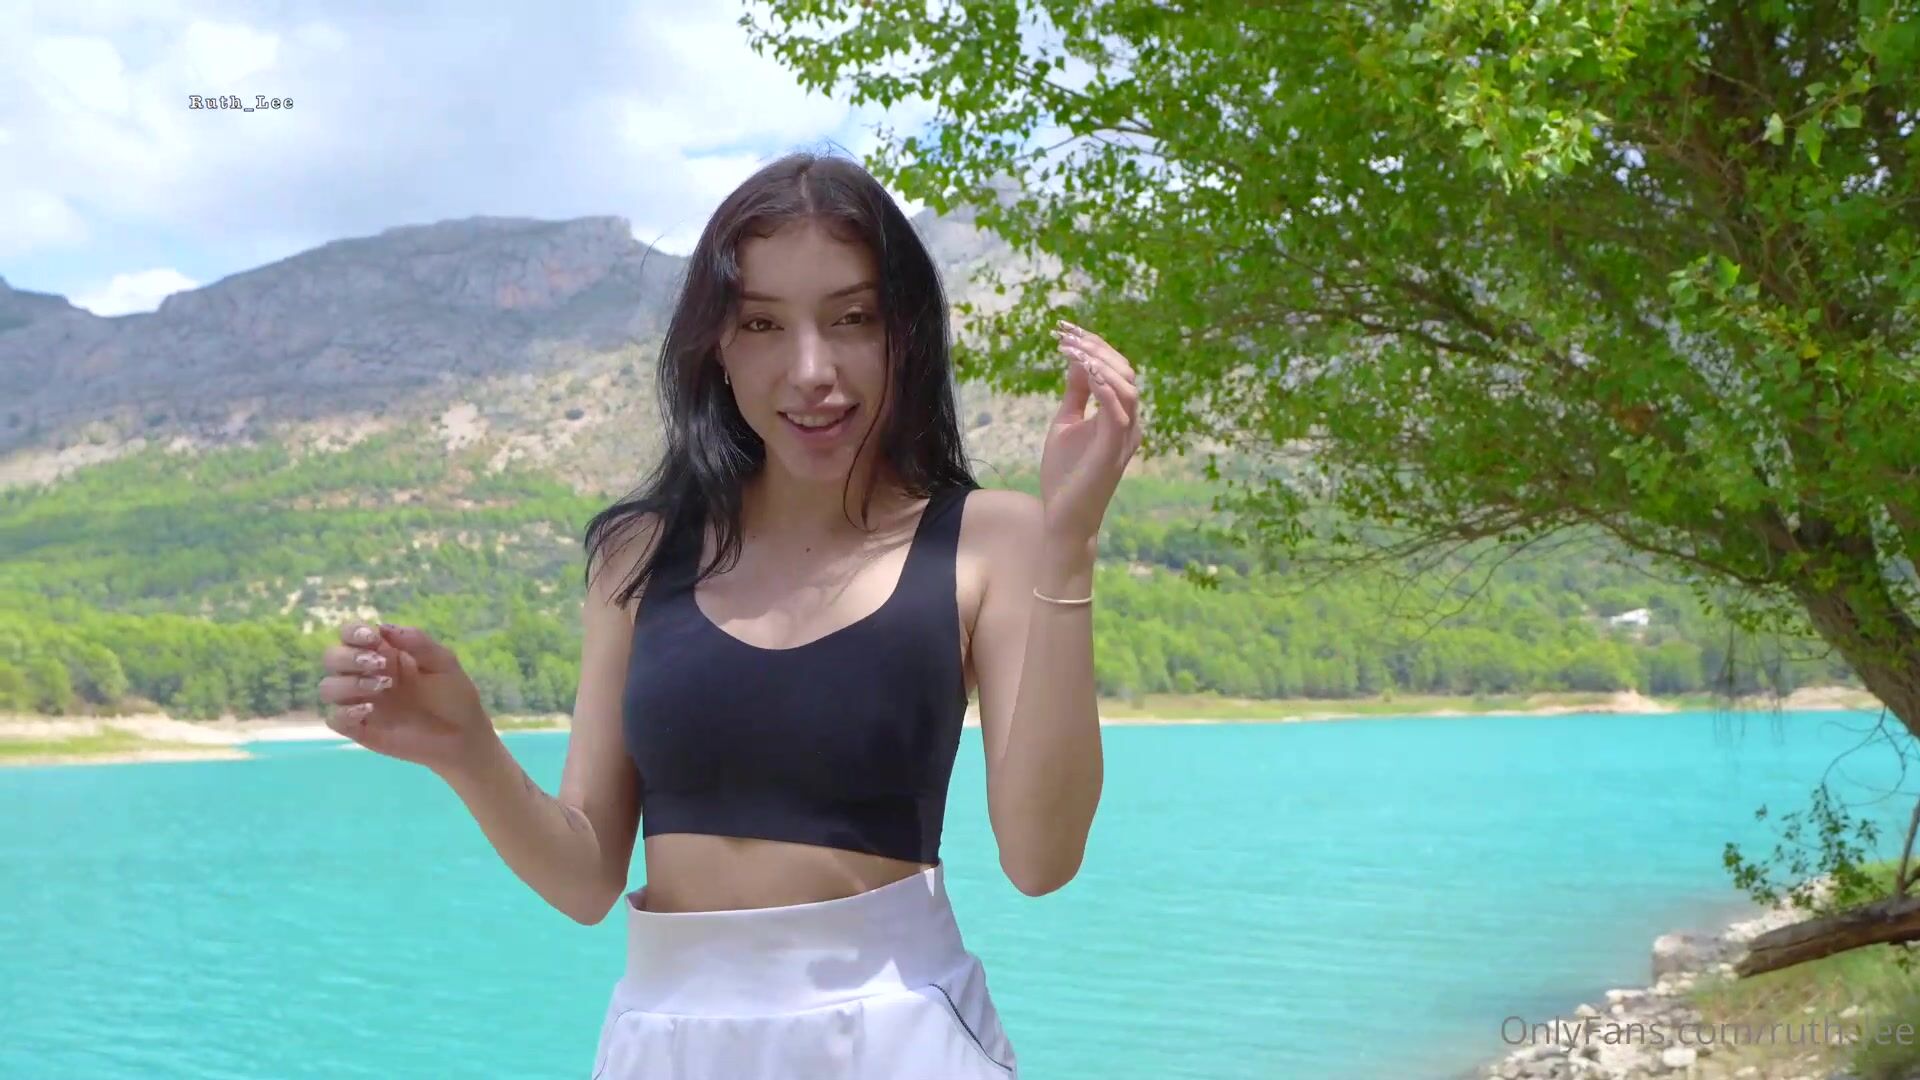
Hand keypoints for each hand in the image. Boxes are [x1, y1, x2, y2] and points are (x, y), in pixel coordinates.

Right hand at [318, 621, 492, 772]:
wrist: (463, 736)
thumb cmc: (453, 696)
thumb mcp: (443, 663)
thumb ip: (417, 642)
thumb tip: (384, 626)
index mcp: (384, 654)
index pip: (351, 635)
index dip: (353, 632)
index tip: (372, 638)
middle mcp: (365, 675)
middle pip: (332, 658)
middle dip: (349, 657)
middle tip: (379, 664)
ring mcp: (360, 702)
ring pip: (328, 687)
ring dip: (349, 683)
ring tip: (382, 686)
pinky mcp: (360, 729)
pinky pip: (334, 719)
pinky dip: (344, 713)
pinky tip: (369, 710)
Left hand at [1041, 319, 1145, 544]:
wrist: (1064, 517)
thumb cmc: (1066, 474)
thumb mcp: (1066, 423)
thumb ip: (1075, 393)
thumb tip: (1076, 360)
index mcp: (1119, 416)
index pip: (1116, 371)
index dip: (1095, 347)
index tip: (1066, 330)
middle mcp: (1129, 423)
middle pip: (1125, 372)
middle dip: (1095, 348)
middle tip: (1065, 334)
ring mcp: (1124, 437)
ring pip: (1127, 387)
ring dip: (1099, 363)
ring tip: (1072, 349)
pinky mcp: (1113, 451)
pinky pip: (1118, 412)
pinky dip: (1105, 388)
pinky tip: (1085, 371)